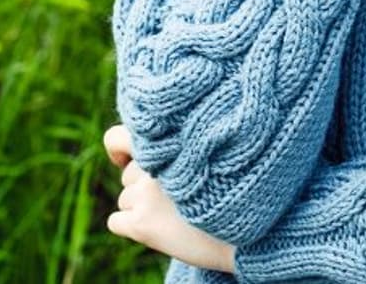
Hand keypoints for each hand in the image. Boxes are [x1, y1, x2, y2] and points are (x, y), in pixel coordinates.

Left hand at [103, 124, 235, 274]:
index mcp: (169, 140)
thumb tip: (145, 155)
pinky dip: (132, 227)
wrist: (248, 228)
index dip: (120, 149)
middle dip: (144, 182)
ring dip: (142, 205)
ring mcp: (144, 193)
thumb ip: (180, 147)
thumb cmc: (236, 186)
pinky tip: (160, 228)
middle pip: (128, 173)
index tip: (127, 158)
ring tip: (176, 212)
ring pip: (125, 198)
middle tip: (175, 194)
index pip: (117, 137)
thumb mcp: (212, 151)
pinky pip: (117, 221)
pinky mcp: (140, 224)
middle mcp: (153, 162)